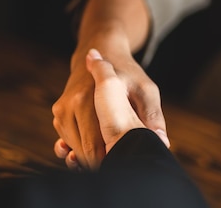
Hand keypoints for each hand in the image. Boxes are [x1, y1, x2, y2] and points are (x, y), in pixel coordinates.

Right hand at [52, 39, 168, 169]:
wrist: (102, 49)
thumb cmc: (129, 72)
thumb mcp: (147, 89)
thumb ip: (153, 115)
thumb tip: (162, 143)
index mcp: (92, 97)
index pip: (96, 147)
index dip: (110, 164)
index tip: (123, 171)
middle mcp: (72, 104)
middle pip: (84, 152)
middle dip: (101, 166)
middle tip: (120, 171)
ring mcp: (62, 109)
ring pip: (74, 150)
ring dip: (89, 160)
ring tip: (109, 164)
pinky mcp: (59, 114)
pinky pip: (67, 142)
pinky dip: (79, 151)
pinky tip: (93, 155)